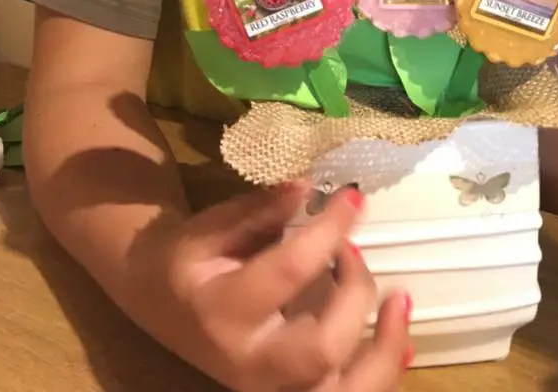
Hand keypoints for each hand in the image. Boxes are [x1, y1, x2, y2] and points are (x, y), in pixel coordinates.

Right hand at [152, 183, 410, 390]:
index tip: (353, 198)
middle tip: (352, 248)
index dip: (330, 231)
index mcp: (222, 311)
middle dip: (353, 292)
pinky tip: (398, 336)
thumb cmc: (187, 259)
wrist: (158, 303)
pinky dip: (380, 371)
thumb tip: (311, 186)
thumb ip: (262, 210)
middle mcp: (249, 361)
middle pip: (322, 347)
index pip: (290, 272)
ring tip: (399, 300)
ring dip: (382, 348)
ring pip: (340, 391)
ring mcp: (271, 387)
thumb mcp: (212, 227)